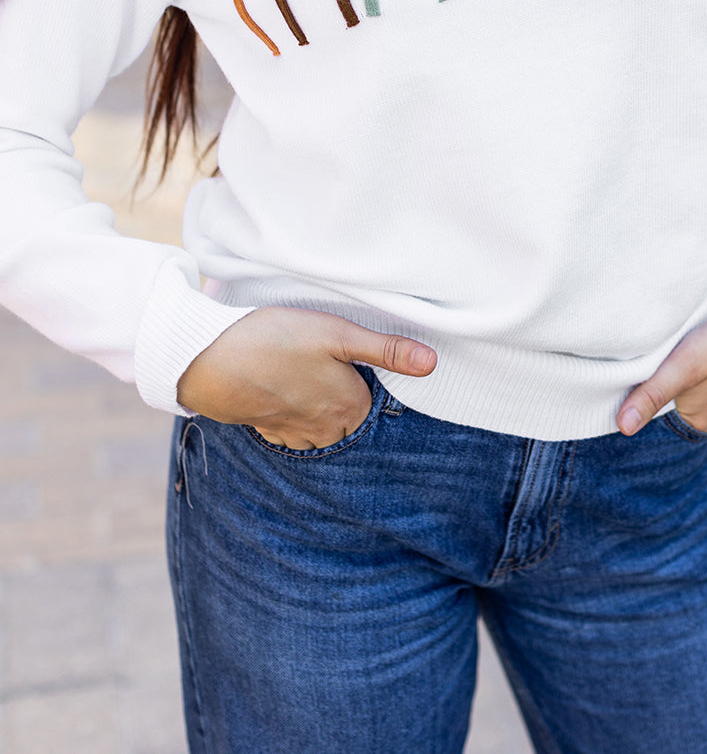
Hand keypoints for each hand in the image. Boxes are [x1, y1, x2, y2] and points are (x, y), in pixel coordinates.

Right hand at [176, 307, 436, 448]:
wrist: (211, 361)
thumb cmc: (277, 341)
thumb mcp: (338, 334)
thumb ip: (387, 350)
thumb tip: (432, 364)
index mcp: (350, 408)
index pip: (377, 402)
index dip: (370, 378)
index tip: (359, 361)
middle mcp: (327, 430)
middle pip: (352, 418)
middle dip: (349, 398)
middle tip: (332, 366)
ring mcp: (296, 434)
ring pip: (324, 427)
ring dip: (323, 409)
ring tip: (311, 377)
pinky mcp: (269, 430)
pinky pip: (295, 429)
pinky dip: (296, 413)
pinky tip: (286, 389)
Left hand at [616, 311, 706, 435]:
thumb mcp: (686, 366)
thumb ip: (653, 394)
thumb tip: (622, 428)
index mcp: (695, 419)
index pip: (650, 409)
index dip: (636, 388)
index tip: (626, 367)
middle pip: (668, 400)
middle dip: (656, 380)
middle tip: (649, 352)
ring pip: (685, 388)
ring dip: (676, 371)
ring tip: (672, 349)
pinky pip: (703, 380)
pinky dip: (695, 367)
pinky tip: (696, 350)